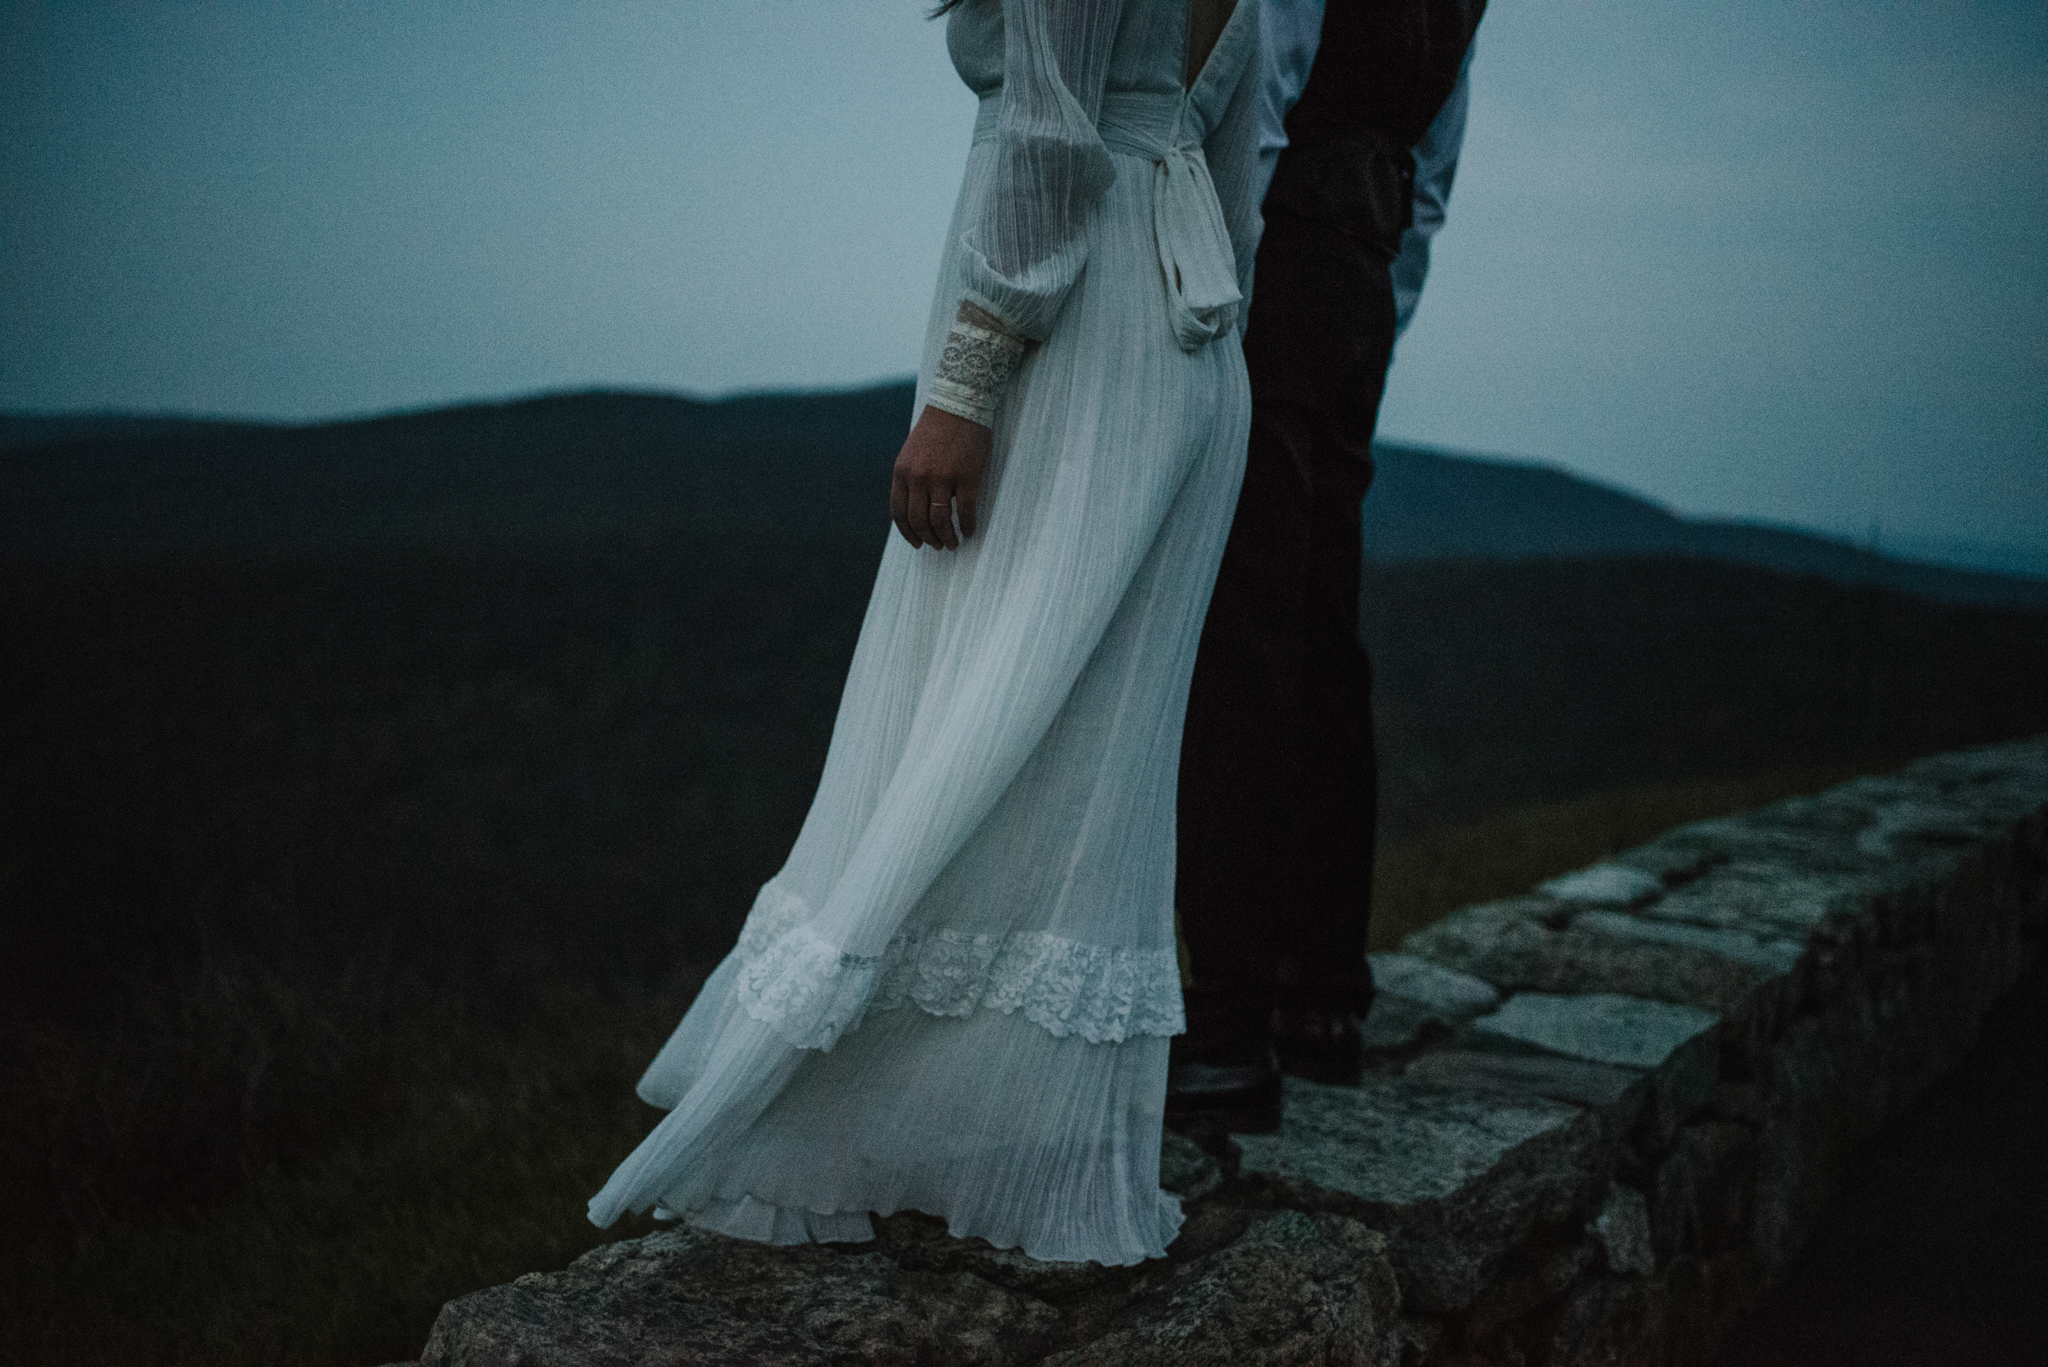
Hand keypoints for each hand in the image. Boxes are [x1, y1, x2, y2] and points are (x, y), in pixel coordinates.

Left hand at [890, 405, 991, 550]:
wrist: (958, 403)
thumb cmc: (937, 428)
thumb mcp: (911, 453)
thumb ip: (910, 479)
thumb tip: (915, 509)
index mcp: (902, 472)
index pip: (899, 513)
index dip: (908, 533)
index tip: (917, 544)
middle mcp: (918, 477)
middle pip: (919, 521)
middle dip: (929, 539)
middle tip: (939, 546)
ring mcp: (942, 478)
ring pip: (941, 521)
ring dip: (947, 537)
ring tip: (954, 543)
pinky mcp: (966, 477)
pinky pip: (966, 511)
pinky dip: (968, 526)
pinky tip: (969, 531)